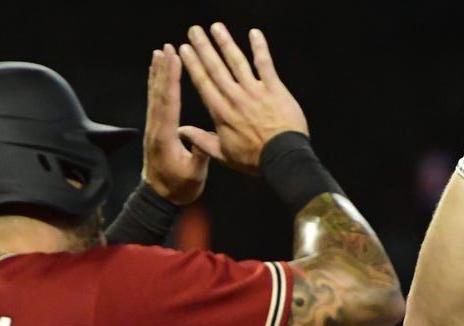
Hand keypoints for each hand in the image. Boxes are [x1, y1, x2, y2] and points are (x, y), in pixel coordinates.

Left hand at [141, 44, 209, 204]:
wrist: (159, 198)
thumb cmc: (179, 188)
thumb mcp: (194, 175)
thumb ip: (198, 155)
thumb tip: (203, 138)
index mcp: (166, 137)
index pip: (169, 102)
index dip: (171, 79)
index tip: (174, 59)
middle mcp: (156, 128)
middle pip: (159, 93)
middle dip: (163, 69)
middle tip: (166, 48)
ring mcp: (153, 128)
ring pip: (154, 95)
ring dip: (157, 73)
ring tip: (159, 53)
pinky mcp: (154, 130)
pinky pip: (155, 102)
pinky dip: (156, 85)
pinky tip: (157, 75)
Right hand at [178, 24, 307, 175]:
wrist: (283, 159)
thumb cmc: (254, 160)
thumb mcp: (223, 155)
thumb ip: (201, 141)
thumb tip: (181, 131)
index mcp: (221, 112)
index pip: (203, 83)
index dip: (192, 64)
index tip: (184, 49)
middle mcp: (235, 98)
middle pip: (216, 68)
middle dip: (204, 47)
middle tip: (194, 30)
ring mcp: (255, 91)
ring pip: (237, 62)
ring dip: (226, 42)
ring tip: (216, 27)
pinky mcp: (274, 89)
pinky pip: (265, 64)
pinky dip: (260, 48)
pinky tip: (254, 33)